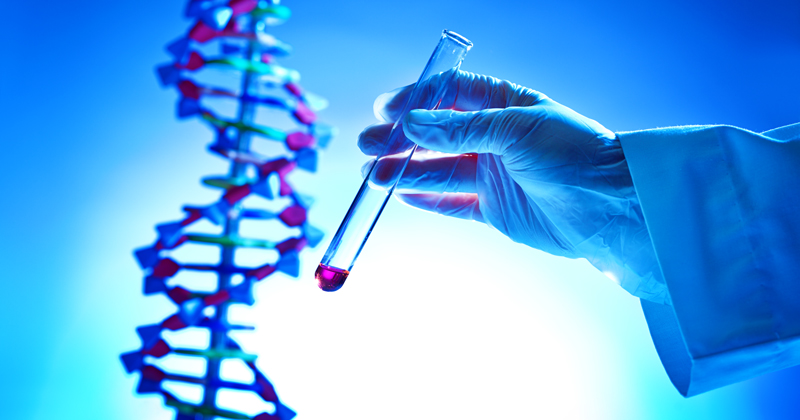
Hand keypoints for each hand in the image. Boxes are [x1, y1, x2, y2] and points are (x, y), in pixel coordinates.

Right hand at [358, 71, 667, 302]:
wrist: (611, 207)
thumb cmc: (577, 154)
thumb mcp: (516, 130)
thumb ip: (460, 129)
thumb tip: (412, 124)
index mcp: (506, 105)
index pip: (450, 96)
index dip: (416, 100)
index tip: (385, 110)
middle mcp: (496, 138)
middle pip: (436, 136)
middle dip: (400, 140)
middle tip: (368, 145)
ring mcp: (494, 174)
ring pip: (438, 171)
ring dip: (404, 170)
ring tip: (373, 173)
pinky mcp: (495, 209)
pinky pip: (452, 202)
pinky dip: (426, 199)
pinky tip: (402, 193)